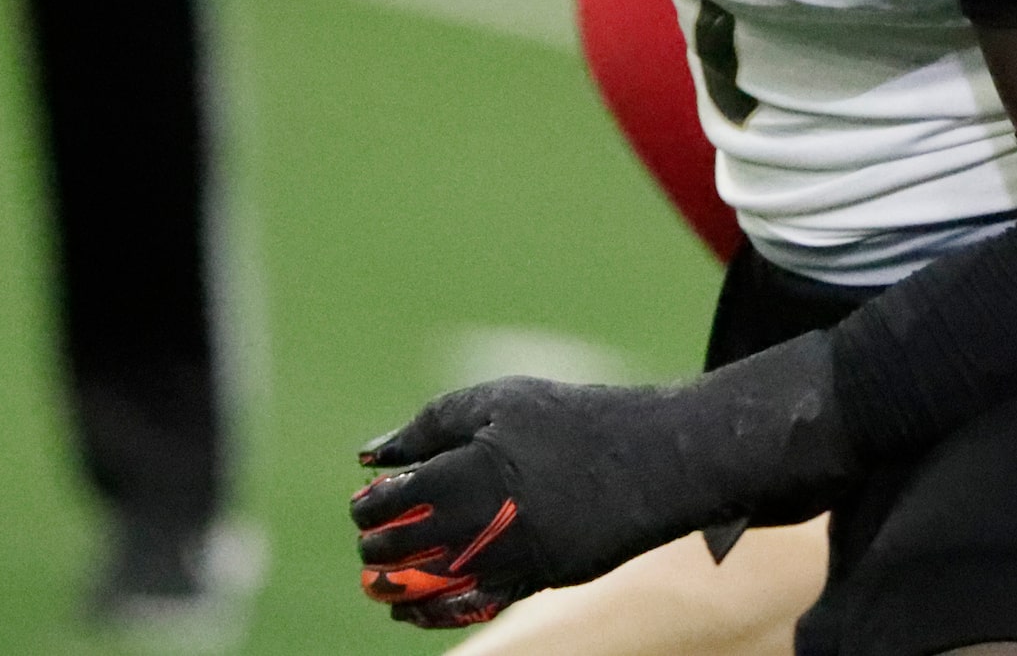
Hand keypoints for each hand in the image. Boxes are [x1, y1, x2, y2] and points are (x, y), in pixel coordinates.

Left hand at [350, 336, 851, 631]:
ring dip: (399, 592)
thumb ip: (430, 427)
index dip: (370, 508)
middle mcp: (488, 520)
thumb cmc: (571, 419)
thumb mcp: (499, 402)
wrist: (652, 458)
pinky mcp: (537, 579)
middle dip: (377, 550)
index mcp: (473, 469)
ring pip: (433, 591)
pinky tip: (419, 609)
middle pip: (407, 550)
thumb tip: (370, 457)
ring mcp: (513, 556)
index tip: (364, 504)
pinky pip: (473, 607)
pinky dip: (438, 613)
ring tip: (381, 586)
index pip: (396, 502)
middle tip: (369, 541)